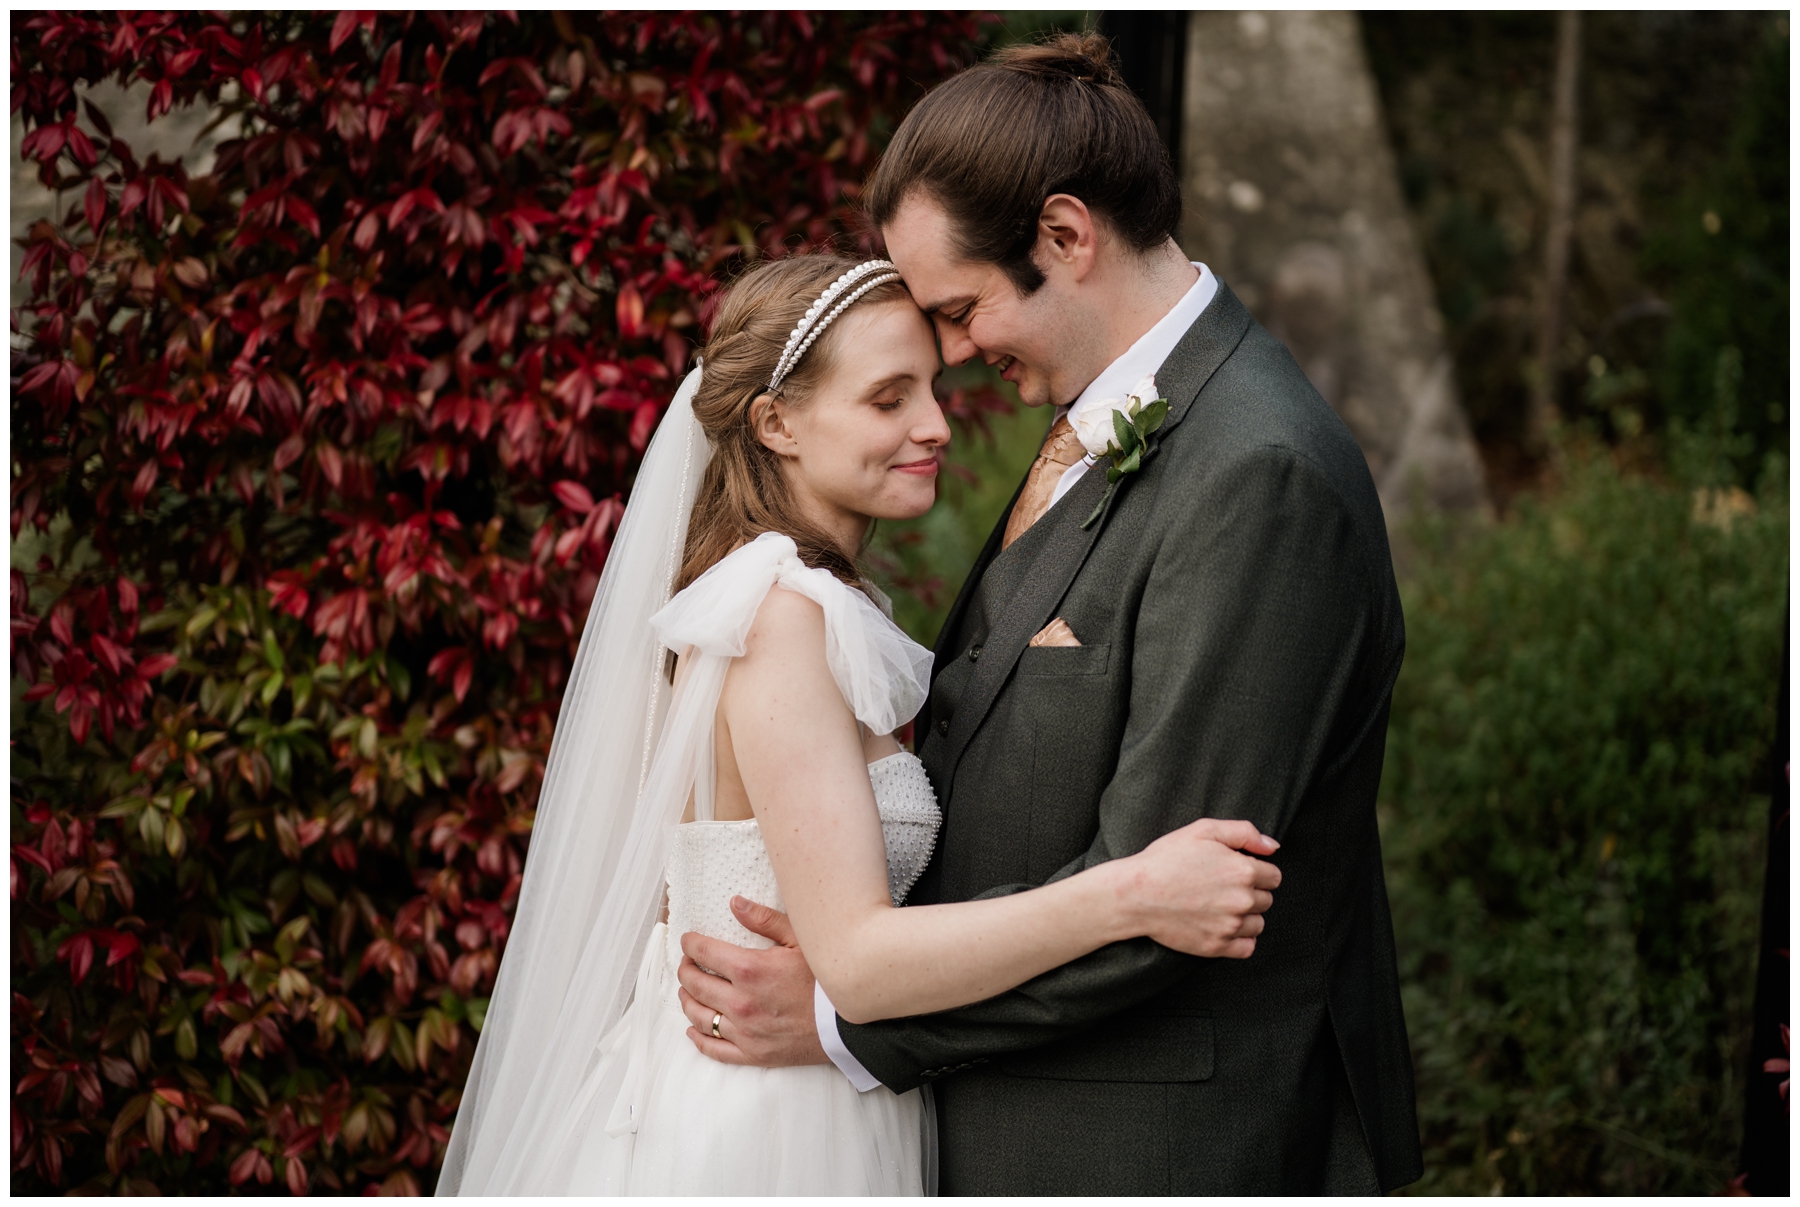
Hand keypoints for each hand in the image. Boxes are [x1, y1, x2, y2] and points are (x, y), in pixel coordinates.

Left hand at [675, 895, 829, 1066]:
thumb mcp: (800, 940)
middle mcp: (741, 1002)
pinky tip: (693, 1029)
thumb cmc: (827, 979)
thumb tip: (735, 903)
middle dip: (685, 969)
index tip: (688, 940)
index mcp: (750, 969)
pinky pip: (714, 1049)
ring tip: (687, 991)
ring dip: (687, 1000)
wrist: (849, 1024)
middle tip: (687, 962)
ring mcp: (745, 1031)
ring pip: (699, 1016)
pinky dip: (698, 1038)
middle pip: (695, 984)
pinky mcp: (753, 1054)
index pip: (704, 953)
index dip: (690, 944)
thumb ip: (764, 920)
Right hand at [1120, 819, 1282, 958]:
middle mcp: (1242, 900)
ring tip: (1219, 906)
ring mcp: (1230, 926)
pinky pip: (1247, 948)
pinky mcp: (1217, 946)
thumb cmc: (1166, 859)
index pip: (1273, 876)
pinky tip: (1222, 926)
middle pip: (1266, 900)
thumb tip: (1272, 847)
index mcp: (1243, 870)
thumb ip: (1244, 832)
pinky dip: (1240, 939)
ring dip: (1246, 916)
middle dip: (1251, 892)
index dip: (1255, 871)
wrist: (1135, 894)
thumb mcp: (1203, 830)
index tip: (1235, 871)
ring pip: (1258, 924)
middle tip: (1221, 887)